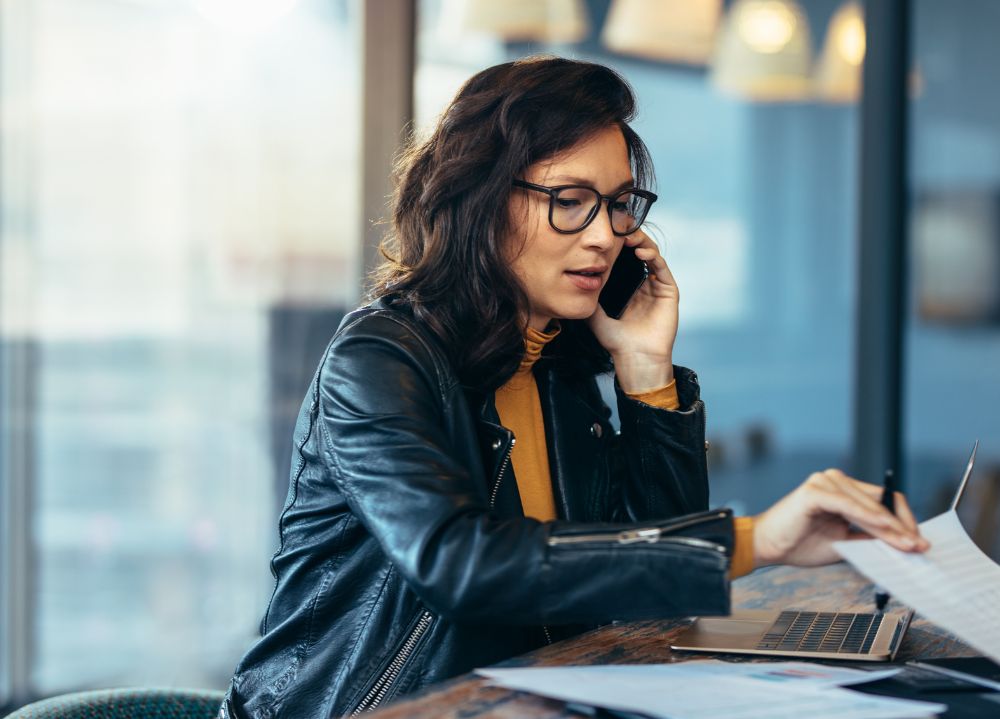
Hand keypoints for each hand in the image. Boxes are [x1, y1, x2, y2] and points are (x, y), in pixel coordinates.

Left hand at [589, 230, 678, 392]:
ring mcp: (658, 287)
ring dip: (641, 242)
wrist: (634, 358)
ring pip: (651, 255)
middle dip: (630, 238)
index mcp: (629, 287)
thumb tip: (573, 280)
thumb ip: (588, 297)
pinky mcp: (669, 291)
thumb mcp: (595, 314)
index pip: (625, 258)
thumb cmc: (616, 341)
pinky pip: (662, 268)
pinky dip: (652, 256)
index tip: (606, 234)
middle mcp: (645, 284)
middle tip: (618, 227)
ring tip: (628, 235)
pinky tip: (641, 251)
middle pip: (639, 252)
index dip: (617, 245)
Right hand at [752, 469, 929, 567]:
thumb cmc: (798, 543)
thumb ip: (868, 538)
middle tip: (919, 546)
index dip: (904, 521)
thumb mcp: (843, 543)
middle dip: (903, 526)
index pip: (884, 501)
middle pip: (882, 501)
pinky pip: (849, 505)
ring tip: (907, 544)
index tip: (917, 542)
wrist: (765, 546)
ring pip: (869, 505)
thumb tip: (901, 544)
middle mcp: (835, 480)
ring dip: (891, 526)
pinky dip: (869, 518)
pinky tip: (885, 530)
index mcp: (842, 490)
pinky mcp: (814, 491)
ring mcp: (824, 482)